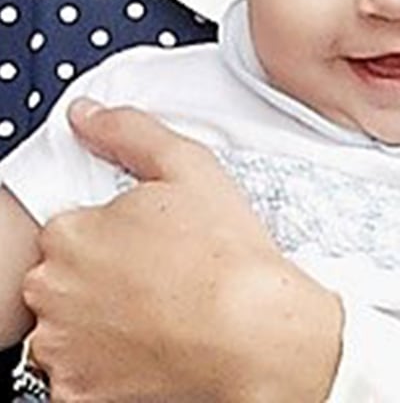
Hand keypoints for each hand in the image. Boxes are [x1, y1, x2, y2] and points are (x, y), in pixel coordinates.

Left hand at [22, 100, 342, 402]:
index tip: (147, 241)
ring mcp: (63, 347)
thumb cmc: (225, 254)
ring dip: (99, 320)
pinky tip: (149, 346)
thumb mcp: (187, 166)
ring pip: (68, 325)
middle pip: (65, 276)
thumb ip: (129, 132)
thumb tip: (86, 116)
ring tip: (158, 310)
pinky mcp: (77, 394)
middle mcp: (54, 291)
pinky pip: (79, 374)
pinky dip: (105, 364)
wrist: (253, 332)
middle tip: (158, 273)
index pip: (71, 227)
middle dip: (102, 273)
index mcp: (71, 233)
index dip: (115, 232)